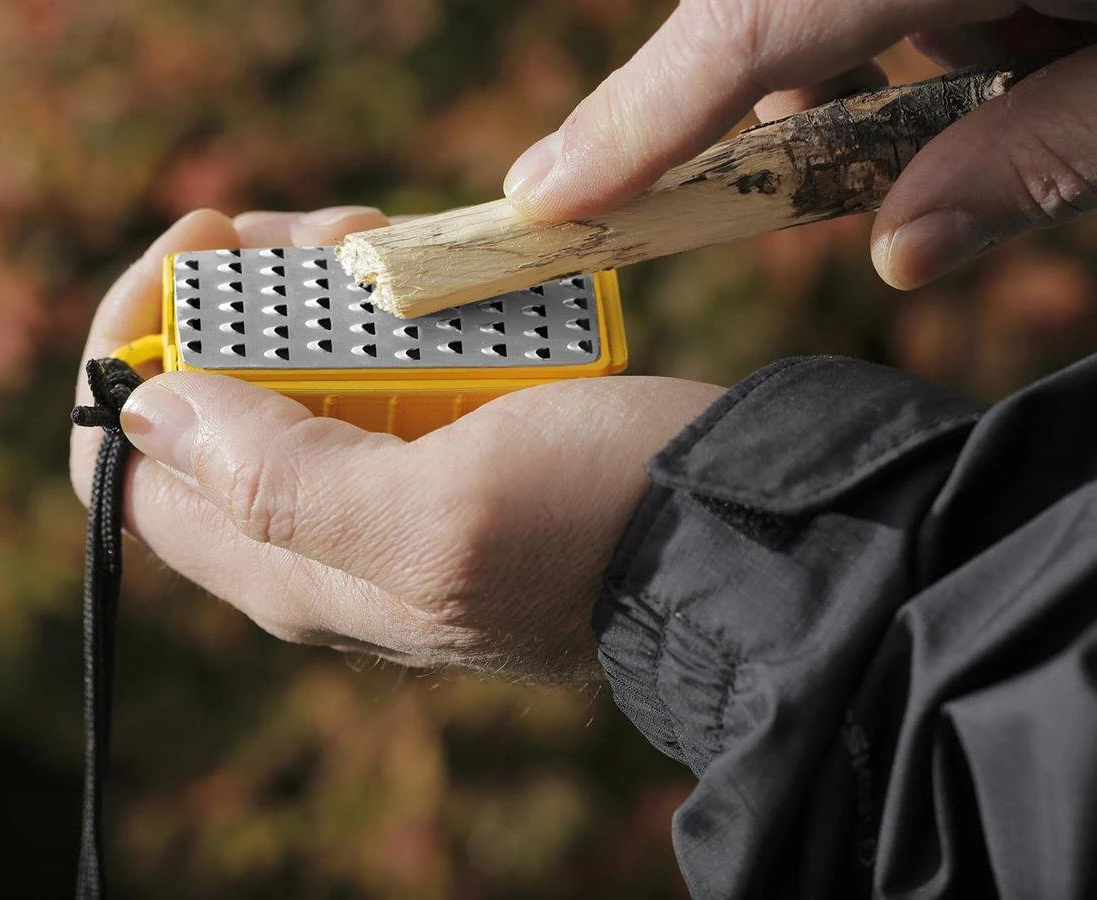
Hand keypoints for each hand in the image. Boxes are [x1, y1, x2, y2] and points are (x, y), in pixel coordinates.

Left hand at [70, 207, 724, 681]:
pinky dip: (384, 306)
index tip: (201, 254)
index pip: (131, 467)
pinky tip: (429, 271)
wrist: (729, 534)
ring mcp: (385, 494)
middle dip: (242, 296)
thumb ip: (280, 483)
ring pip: (292, 372)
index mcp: (291, 566)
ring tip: (379, 233)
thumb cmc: (598, 525)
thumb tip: (147, 413)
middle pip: (209, 406)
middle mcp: (321, 539)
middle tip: (323, 228)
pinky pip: (373, 368)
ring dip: (316, 286)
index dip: (136, 348)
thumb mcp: (438, 513)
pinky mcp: (444, 454)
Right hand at [502, 3, 1096, 289]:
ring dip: (843, 73)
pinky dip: (902, 29)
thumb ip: (1035, 162)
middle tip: (736, 199)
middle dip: (745, 111)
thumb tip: (898, 255)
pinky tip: (1000, 50)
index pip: (747, 21)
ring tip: (947, 121)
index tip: (538, 201)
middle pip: (758, 9)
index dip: (633, 120)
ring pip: (814, 1)